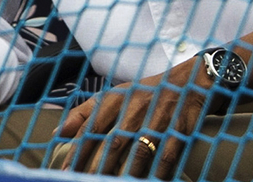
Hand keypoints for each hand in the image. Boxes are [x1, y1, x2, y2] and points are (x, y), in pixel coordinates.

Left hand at [59, 57, 211, 178]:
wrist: (193, 80)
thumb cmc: (147, 93)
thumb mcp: (117, 95)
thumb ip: (86, 112)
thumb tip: (59, 134)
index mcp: (119, 98)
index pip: (93, 127)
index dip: (78, 151)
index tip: (66, 172)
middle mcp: (137, 106)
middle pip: (114, 143)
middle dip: (98, 168)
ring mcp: (160, 117)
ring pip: (139, 152)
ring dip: (126, 174)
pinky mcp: (180, 128)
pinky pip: (166, 157)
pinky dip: (156, 174)